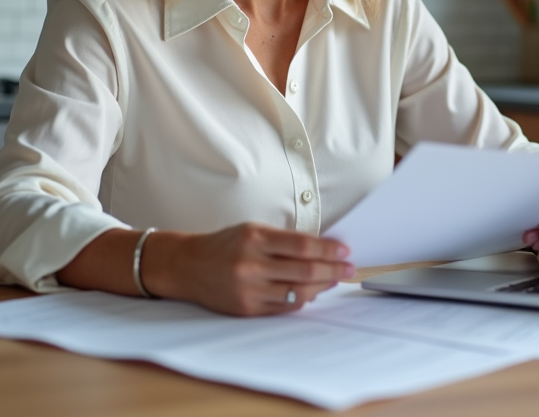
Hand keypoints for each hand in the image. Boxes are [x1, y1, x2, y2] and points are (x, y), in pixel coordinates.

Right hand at [143, 222, 353, 315]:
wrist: (189, 265)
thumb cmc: (226, 244)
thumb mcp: (253, 231)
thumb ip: (284, 241)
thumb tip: (322, 251)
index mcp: (255, 238)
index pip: (303, 246)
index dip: (328, 249)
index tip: (344, 251)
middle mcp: (251, 264)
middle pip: (304, 270)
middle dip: (332, 270)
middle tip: (348, 268)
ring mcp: (248, 288)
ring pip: (297, 292)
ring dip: (322, 287)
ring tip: (334, 280)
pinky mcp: (247, 308)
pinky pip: (284, 307)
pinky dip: (302, 299)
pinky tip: (313, 292)